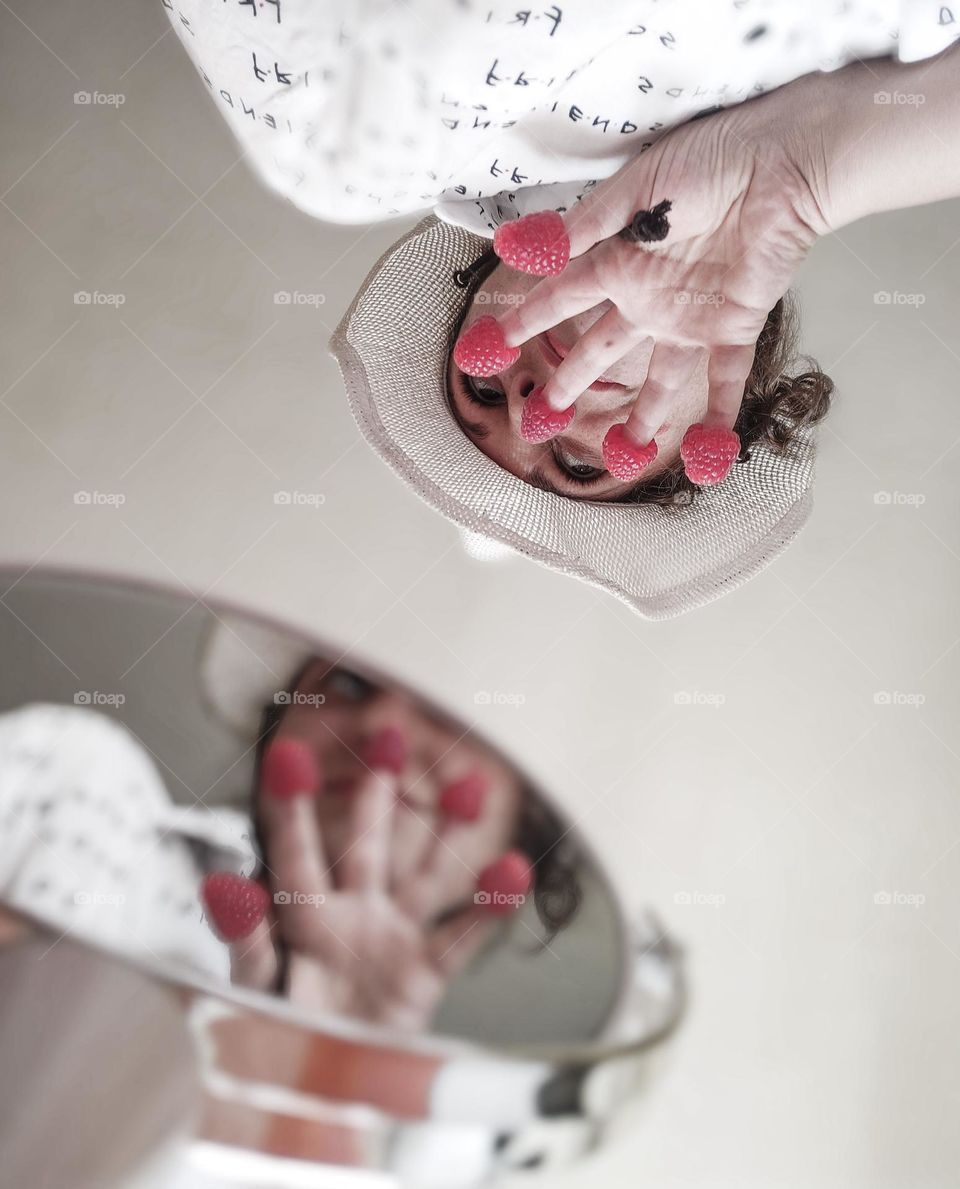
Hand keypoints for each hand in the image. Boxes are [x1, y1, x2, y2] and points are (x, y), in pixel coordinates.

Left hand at [203, 759, 506, 1031]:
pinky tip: (511, 870)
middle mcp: (350, 914)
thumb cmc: (281, 1041)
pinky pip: (460, 935)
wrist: (328, 1093)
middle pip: (365, 845)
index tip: (290, 754)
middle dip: (374, 795)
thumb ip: (246, 939)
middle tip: (389, 734)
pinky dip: (487, 906)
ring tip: (470, 785)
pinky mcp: (424, 972)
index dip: (290, 808)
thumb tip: (222, 882)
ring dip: (448, 834)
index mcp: (300, 917)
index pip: (294, 854)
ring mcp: (391, 937)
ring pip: (422, 875)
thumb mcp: (254, 992)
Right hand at [497, 97, 823, 451]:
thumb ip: (582, 228)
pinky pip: (725, 381)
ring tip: (624, 451)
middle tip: (545, 416)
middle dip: (571, 382)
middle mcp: (648, 296)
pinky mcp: (734, 326)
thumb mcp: (634, 188)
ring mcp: (690, 317)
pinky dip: (719, 419)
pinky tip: (709, 458)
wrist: (781, 163)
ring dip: (643, 416)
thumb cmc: (708, 160)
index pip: (561, 299)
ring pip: (659, 378)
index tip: (493, 342)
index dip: (526, 320)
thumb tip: (519, 250)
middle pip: (601, 350)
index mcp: (617, 261)